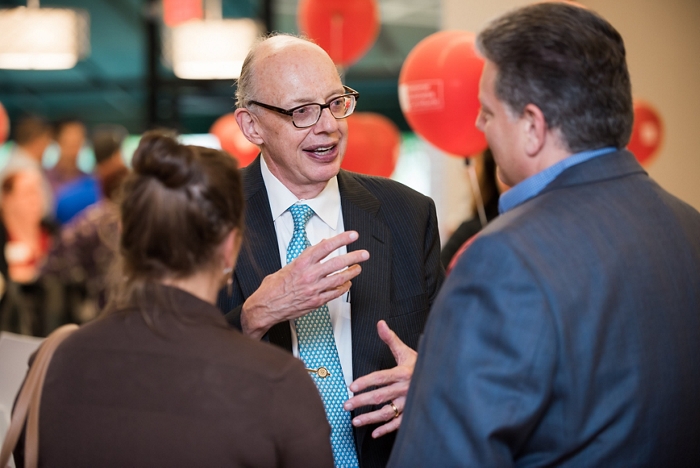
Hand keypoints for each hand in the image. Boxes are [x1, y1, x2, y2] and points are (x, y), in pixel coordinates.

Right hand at [240, 231, 368, 338]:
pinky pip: (335, 293)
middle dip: (354, 257)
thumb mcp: (287, 266)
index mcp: (301, 263)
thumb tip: (319, 247)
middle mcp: (309, 275)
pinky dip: (343, 288)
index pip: (325, 247)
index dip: (341, 239)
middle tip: (364, 254)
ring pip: (339, 278)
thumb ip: (305, 257)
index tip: (352, 236)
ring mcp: (314, 289)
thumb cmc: (273, 288)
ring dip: (352, 272)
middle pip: (337, 262)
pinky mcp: (316, 301)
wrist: (265, 307)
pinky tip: (347, 284)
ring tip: (358, 268)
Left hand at [343, 320, 416, 437]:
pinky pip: (398, 424)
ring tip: (356, 421)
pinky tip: (375, 433)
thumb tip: (380, 324)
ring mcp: (409, 402)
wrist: (442, 378)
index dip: (366, 382)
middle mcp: (405, 389)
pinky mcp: (412, 413)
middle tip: (347, 405)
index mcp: (402, 373)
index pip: (381, 377)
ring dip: (370, 418)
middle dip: (362, 401)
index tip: (352, 387)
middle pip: (380, 396)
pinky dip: (386, 429)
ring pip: (387, 412)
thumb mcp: (406, 351)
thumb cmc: (421, 365)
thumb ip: (390, 339)